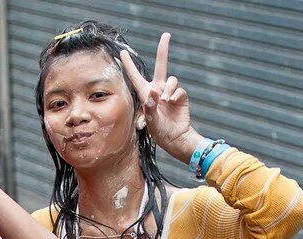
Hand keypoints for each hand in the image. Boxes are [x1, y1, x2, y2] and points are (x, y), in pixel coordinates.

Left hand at [120, 34, 201, 162]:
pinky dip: (175, 94)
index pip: (135, 77)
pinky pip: (178, 89)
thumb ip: (150, 106)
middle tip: (166, 35)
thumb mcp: (151, 121)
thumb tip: (154, 91)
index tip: (122, 53)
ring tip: (164, 100)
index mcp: (146, 94)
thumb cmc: (159, 131)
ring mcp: (169, 92)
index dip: (129, 65)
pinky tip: (171, 102)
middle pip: (161, 65)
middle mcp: (158, 90)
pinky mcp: (180, 96)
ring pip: (170, 80)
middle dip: (163, 50)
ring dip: (167, 89)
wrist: (175, 138)